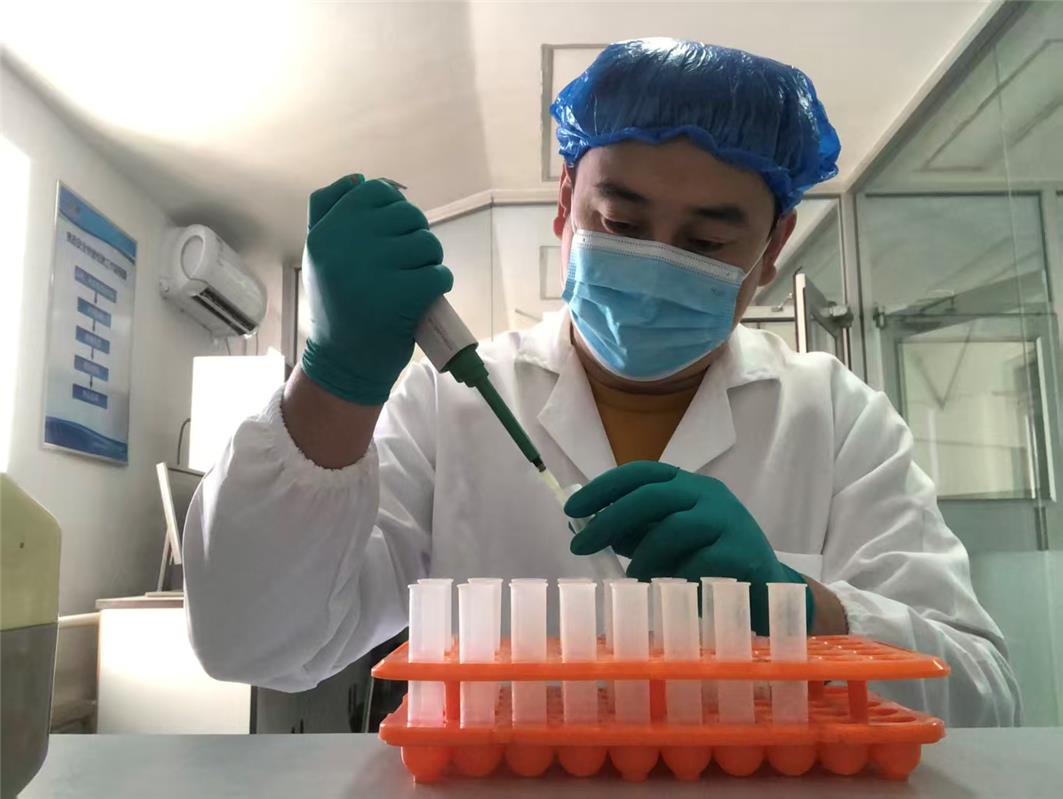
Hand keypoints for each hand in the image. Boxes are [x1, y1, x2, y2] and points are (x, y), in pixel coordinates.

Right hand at [300, 175, 452, 403]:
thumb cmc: (338, 307)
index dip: (394, 209)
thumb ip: (330, 212)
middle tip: (406, 264)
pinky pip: (439, 274)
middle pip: (407, 215)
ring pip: (427, 244)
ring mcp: (374, 270)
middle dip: (415, 237)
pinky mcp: (401, 296)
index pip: (374, 191)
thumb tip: (361, 178)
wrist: (342, 364)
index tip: (392, 234)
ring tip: (412, 283)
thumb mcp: (319, 256)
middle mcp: (345, 245)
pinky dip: (439, 284)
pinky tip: (423, 298)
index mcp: (326, 232)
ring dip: (429, 263)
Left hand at [564, 461, 811, 634]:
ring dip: (643, 559)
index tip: (573, 509)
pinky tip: (674, 593)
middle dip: (609, 520)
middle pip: (651, 496)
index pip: (642, 472)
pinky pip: (695, 564)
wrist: (769, 590)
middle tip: (580, 545)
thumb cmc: (710, 563)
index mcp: (690, 486)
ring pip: (671, 530)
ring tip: (634, 580)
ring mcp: (729, 520)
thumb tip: (589, 528)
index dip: (605, 487)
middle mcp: (710, 494)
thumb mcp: (669, 543)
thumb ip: (636, 533)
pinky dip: (676, 580)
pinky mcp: (743, 552)